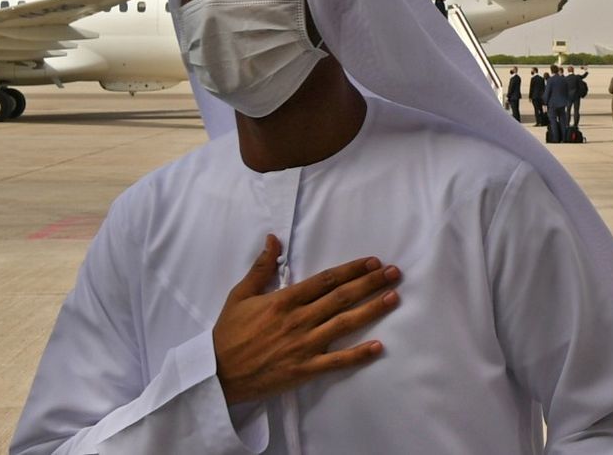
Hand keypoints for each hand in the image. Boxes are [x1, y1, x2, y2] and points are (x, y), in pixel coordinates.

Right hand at [213, 235, 400, 404]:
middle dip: (370, 283)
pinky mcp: (305, 369)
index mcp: (285, 299)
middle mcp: (299, 319)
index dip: (351, 269)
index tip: (372, 262)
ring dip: (371, 310)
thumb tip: (273, 239)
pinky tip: (378, 347)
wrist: (219, 373)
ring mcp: (304, 345)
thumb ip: (261, 267)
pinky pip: (337, 361)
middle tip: (394, 273)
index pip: (326, 280)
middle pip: (341, 297)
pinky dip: (358, 355)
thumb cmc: (229, 332)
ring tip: (393, 298)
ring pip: (344, 324)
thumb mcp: (241, 294)